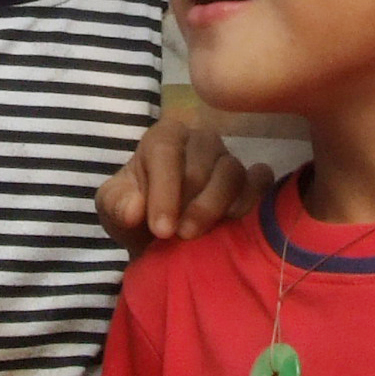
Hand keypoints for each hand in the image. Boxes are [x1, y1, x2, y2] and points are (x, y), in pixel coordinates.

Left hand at [97, 114, 269, 247]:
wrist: (161, 239)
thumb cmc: (136, 216)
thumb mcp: (113, 209)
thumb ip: (116, 205)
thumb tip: (133, 209)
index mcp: (164, 136)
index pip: (165, 151)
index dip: (164, 191)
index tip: (161, 229)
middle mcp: (200, 140)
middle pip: (201, 163)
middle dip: (190, 203)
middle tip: (180, 237)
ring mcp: (229, 158)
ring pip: (231, 173)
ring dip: (216, 206)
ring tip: (202, 235)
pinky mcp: (253, 178)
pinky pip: (260, 181)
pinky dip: (251, 200)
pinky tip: (234, 223)